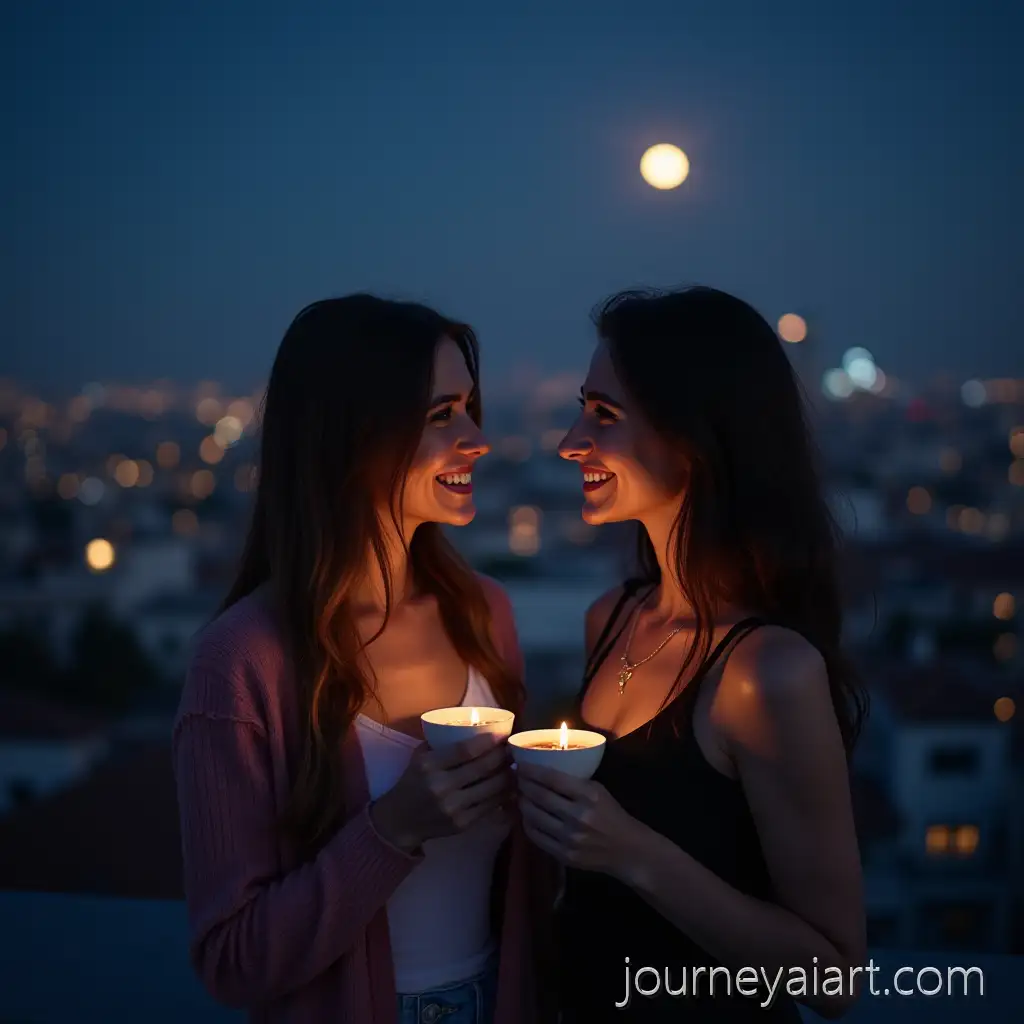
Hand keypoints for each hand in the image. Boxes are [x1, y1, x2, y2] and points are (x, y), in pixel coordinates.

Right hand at [370, 734, 511, 852]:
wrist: (400, 821)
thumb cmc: (412, 782)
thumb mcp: (419, 758)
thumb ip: (441, 744)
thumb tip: (474, 729)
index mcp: (429, 766)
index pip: (465, 750)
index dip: (488, 741)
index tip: (503, 734)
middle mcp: (442, 786)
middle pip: (483, 768)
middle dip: (504, 756)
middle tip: (513, 749)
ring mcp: (454, 807)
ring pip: (492, 788)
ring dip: (509, 775)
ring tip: (515, 765)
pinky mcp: (463, 823)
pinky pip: (491, 805)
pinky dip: (504, 794)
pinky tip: (511, 786)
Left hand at [516, 762, 643, 876]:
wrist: (628, 851)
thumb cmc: (612, 815)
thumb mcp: (598, 791)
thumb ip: (573, 782)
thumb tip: (541, 772)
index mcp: (589, 795)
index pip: (552, 779)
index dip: (531, 771)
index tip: (519, 764)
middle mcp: (578, 816)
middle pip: (539, 796)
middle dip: (523, 785)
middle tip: (515, 778)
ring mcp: (570, 838)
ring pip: (534, 816)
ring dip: (522, 803)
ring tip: (519, 795)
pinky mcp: (564, 855)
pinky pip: (537, 836)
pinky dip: (527, 824)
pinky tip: (527, 816)